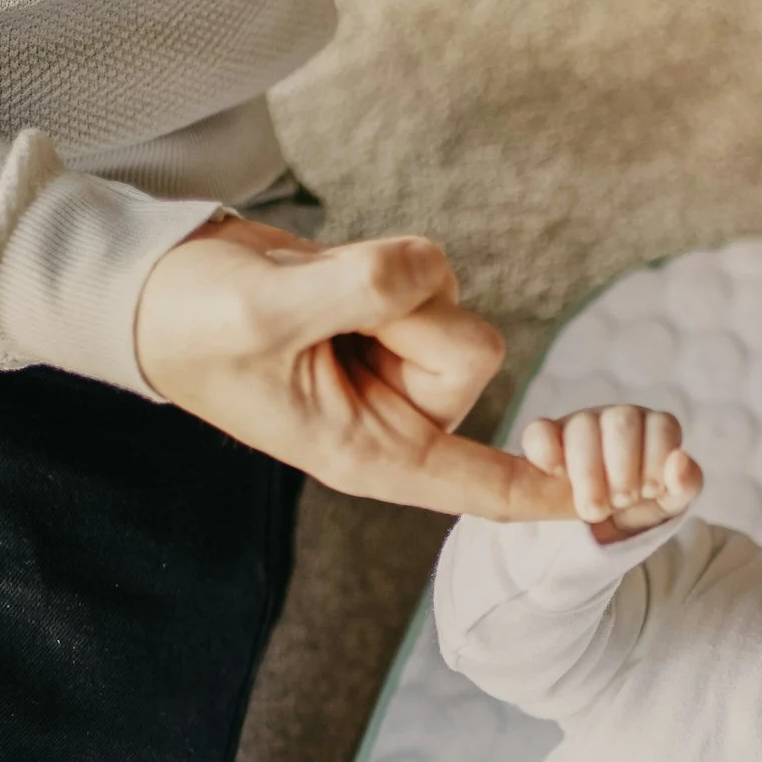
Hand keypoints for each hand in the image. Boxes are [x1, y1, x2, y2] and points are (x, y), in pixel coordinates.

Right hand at [135, 217, 573, 519]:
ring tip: (317, 296)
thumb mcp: (266, 314)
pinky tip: (325, 278)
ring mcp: (399, 363)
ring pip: (455, 306)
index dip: (549, 494)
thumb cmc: (193, 324)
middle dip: (409, 316)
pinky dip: (384, 259)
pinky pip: (431, 272)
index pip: (483, 483)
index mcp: (372, 453)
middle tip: (327, 310)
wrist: (154, 285)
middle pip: (477, 356)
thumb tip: (427, 273)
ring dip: (392, 282)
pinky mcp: (394, 314)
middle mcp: (398, 415)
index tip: (608, 502)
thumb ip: (355, 294)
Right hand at [519, 404, 704, 542]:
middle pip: (622, 421)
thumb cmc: (640, 507)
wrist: (598, 528)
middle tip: (621, 501)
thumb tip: (680, 459)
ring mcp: (580, 425)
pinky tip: (556, 473)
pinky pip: (539, 431)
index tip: (650, 491)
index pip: (662, 425)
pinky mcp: (545, 439)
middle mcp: (617, 420)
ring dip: (589, 470)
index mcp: (652, 428)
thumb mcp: (669, 503)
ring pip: (582, 425)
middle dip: (623, 468)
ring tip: (594, 508)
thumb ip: (686, 484)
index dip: (657, 459)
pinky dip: (545, 449)